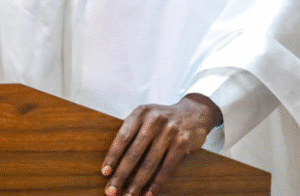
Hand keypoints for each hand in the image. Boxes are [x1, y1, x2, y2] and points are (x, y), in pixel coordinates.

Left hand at [101, 94, 221, 195]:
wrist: (194, 112)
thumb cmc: (162, 118)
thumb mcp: (146, 116)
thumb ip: (133, 131)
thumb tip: (114, 161)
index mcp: (141, 113)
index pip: (123, 137)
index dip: (113, 157)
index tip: (105, 172)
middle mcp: (154, 120)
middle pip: (134, 153)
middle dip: (121, 175)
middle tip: (111, 191)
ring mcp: (169, 132)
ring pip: (149, 163)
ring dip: (137, 183)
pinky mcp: (182, 143)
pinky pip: (166, 168)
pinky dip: (156, 183)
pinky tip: (148, 193)